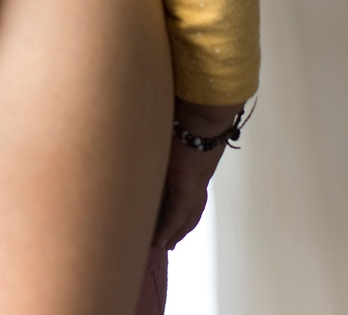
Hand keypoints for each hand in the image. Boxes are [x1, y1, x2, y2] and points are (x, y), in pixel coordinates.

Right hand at [152, 99, 241, 247]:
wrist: (204, 107)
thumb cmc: (189, 104)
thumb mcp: (172, 119)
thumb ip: (163, 125)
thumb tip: (143, 113)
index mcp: (196, 159)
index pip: (190, 188)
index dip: (183, 204)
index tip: (172, 216)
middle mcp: (199, 174)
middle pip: (193, 206)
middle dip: (182, 224)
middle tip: (170, 239)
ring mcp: (196, 180)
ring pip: (188, 214)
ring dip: (177, 230)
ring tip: (165, 243)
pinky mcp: (188, 183)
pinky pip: (177, 213)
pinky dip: (170, 228)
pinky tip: (160, 240)